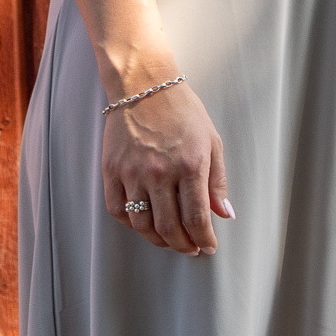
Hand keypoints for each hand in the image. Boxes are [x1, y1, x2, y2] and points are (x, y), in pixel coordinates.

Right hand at [103, 81, 229, 255]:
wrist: (144, 87)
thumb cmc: (183, 112)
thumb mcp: (212, 143)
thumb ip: (217, 182)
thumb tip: (224, 214)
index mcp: (190, 166)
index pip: (197, 218)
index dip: (204, 239)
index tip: (209, 247)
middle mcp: (160, 173)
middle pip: (169, 227)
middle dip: (183, 245)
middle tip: (190, 249)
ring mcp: (132, 172)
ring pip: (142, 223)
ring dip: (157, 239)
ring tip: (170, 240)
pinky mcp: (111, 170)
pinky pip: (117, 209)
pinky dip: (130, 224)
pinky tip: (143, 224)